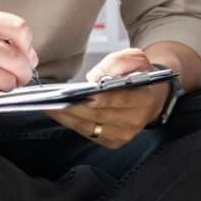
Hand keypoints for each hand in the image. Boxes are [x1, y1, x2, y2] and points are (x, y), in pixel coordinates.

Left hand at [46, 47, 168, 148]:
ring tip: (49, 106)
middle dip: (75, 107)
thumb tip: (96, 78)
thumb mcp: (137, 59)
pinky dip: (71, 123)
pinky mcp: (113, 142)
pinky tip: (58, 113)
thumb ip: (120, 62)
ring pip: (90, 127)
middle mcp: (135, 121)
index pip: (120, 99)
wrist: (151, 96)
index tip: (81, 94)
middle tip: (54, 99)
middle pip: (99, 115)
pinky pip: (87, 133)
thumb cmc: (140, 76)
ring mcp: (124, 134)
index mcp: (144, 99)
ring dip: (67, 117)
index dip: (100, 98)